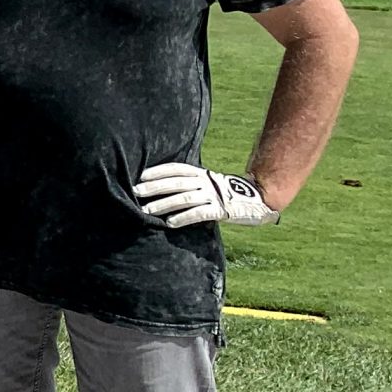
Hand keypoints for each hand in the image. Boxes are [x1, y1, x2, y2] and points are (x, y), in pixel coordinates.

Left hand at [135, 162, 276, 227]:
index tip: (139, 176)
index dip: (157, 171)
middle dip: (154, 187)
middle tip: (135, 192)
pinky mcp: (221, 210)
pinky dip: (183, 217)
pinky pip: (199, 214)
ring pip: (184, 198)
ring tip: (147, 210)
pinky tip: (170, 223)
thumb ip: (189, 182)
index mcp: (201, 173)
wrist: (257, 198)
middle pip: (176, 183)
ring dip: (163, 204)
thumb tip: (160, 186)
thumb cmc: (224, 191)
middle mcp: (205, 182)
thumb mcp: (206, 182)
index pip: (175, 169)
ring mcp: (213, 196)